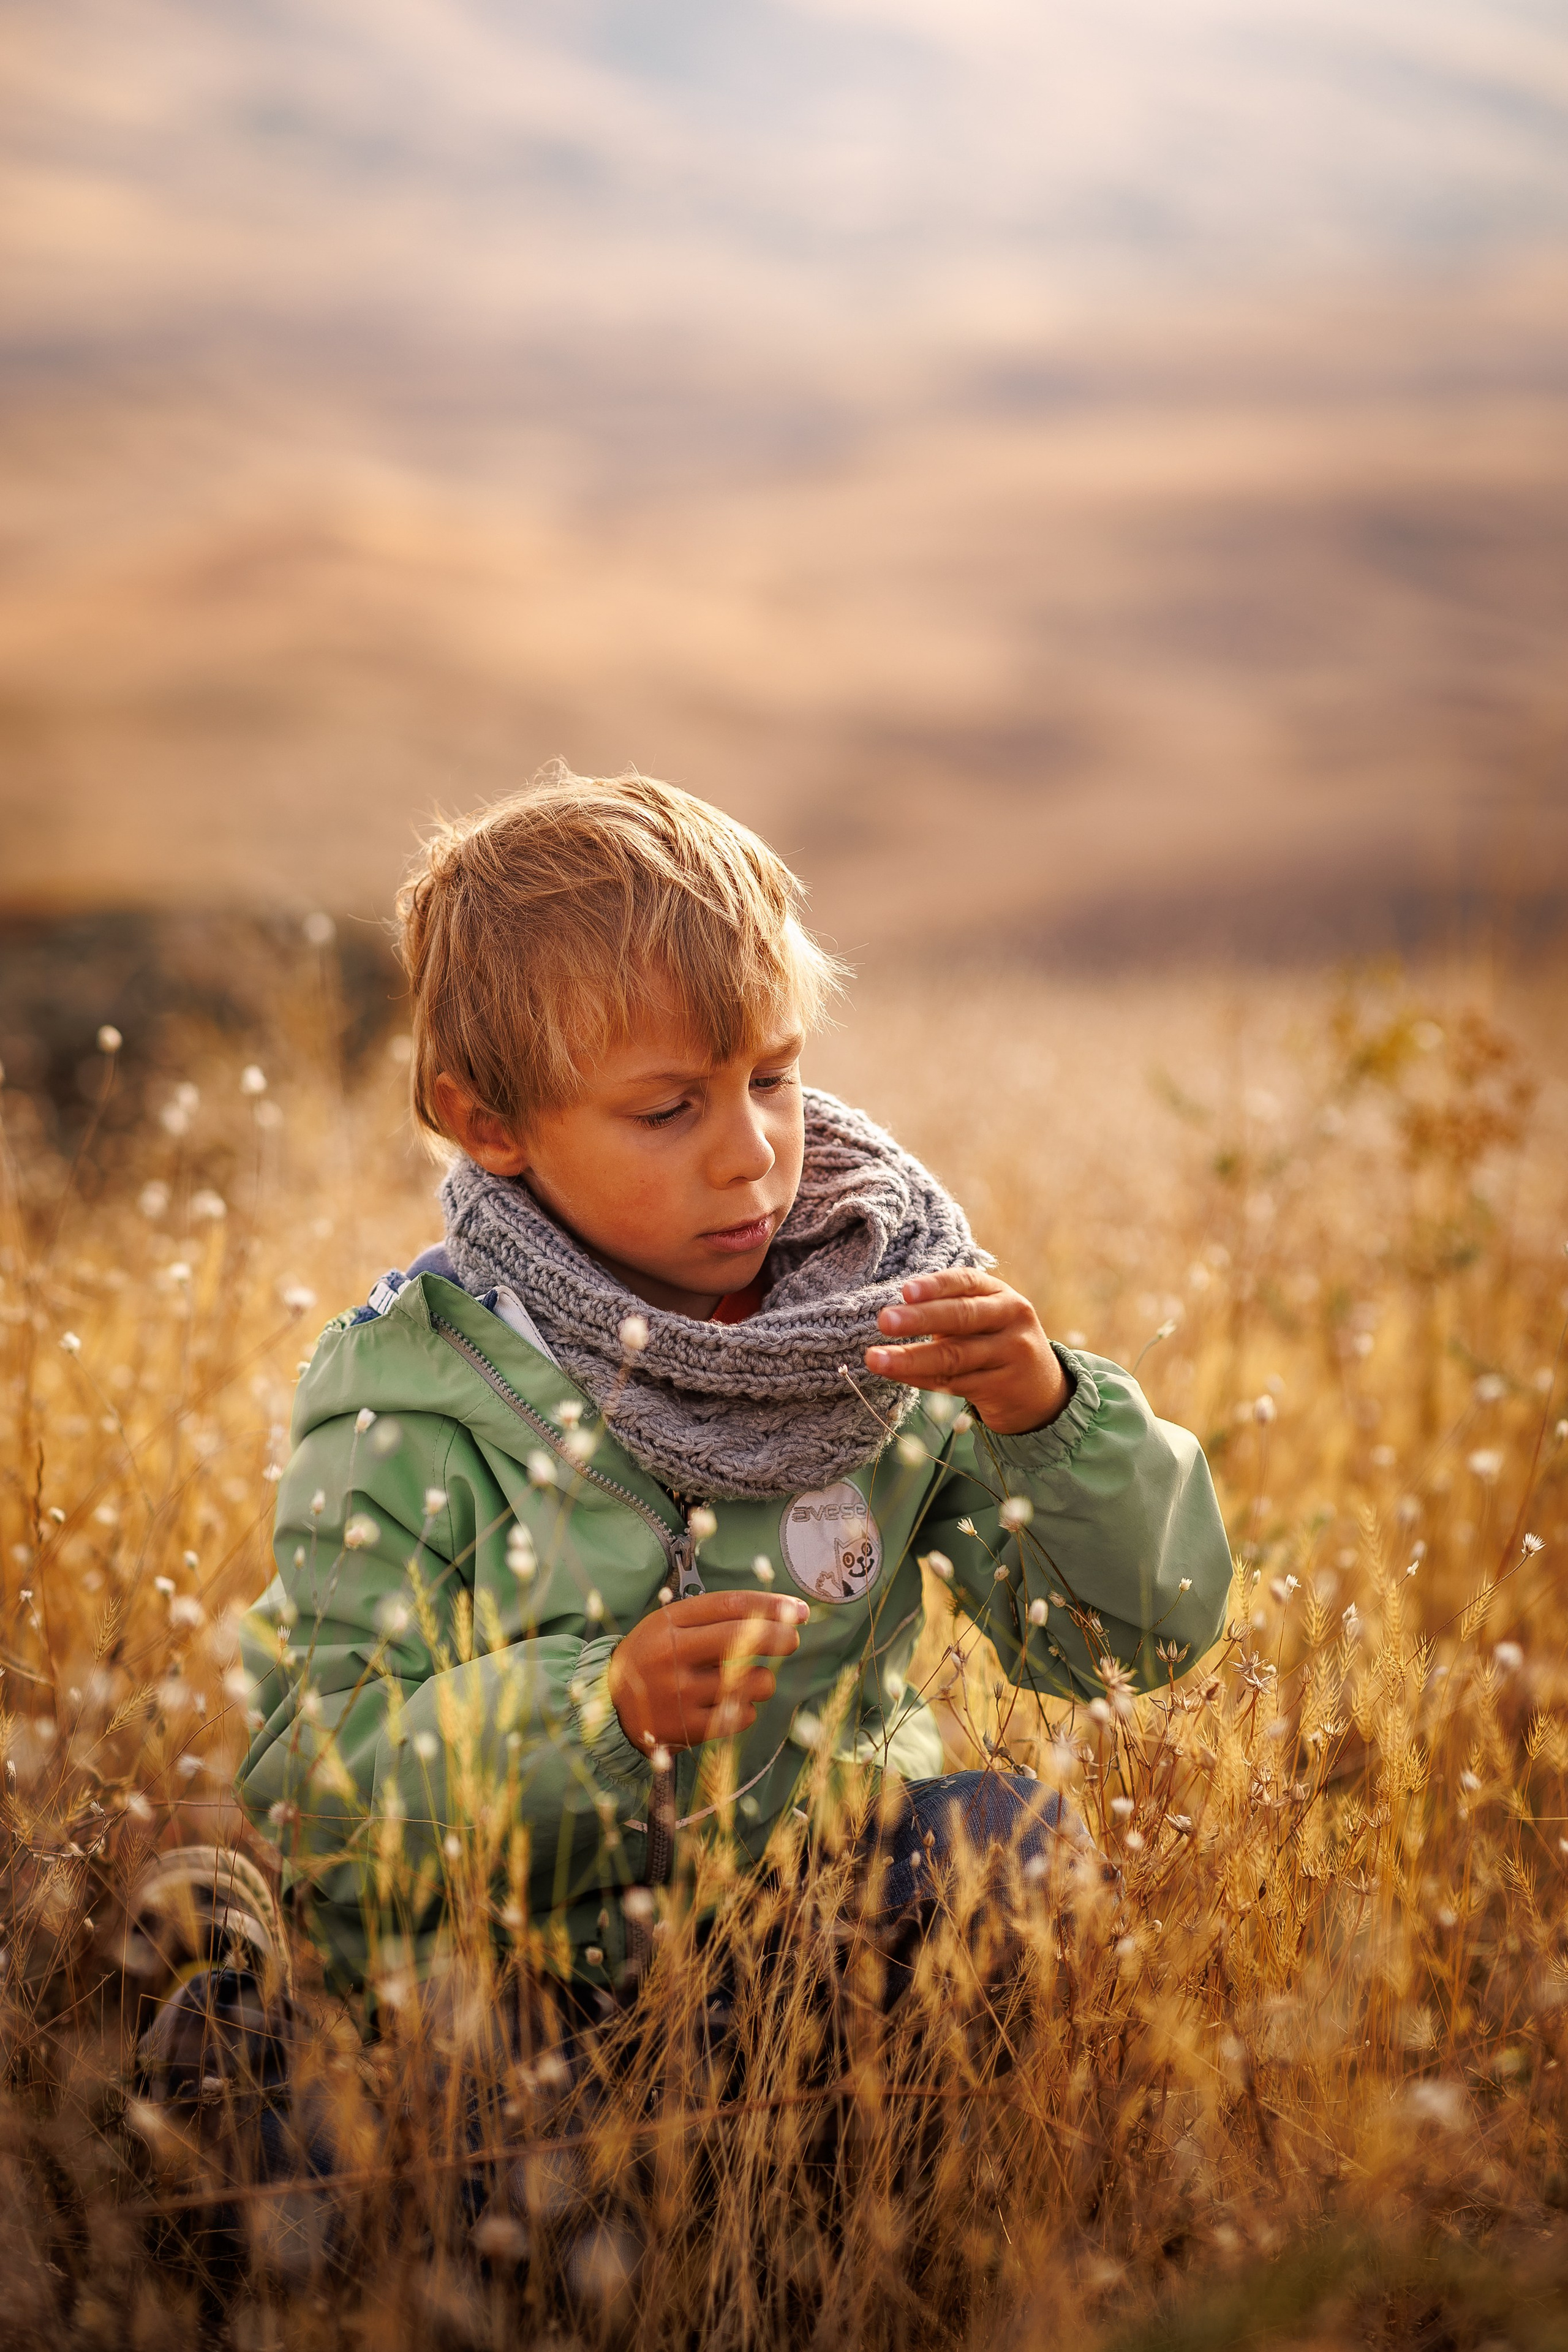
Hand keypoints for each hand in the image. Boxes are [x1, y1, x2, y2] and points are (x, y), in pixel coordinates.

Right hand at [606, 1590, 808, 1755]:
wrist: (611, 1705)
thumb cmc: (652, 1657)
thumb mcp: (670, 1625)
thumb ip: (715, 1617)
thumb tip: (780, 1613)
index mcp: (669, 1624)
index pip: (729, 1606)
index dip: (770, 1606)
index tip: (798, 1610)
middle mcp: (673, 1656)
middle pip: (741, 1640)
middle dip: (778, 1638)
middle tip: (791, 1640)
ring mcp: (680, 1695)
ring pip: (749, 1682)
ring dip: (762, 1680)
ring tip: (749, 1679)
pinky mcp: (687, 1729)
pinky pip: (740, 1716)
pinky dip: (746, 1709)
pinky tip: (734, 1704)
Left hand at [865, 1266, 1069, 1434]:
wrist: (1042, 1391)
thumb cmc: (996, 1344)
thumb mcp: (985, 1318)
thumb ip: (949, 1310)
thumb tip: (894, 1312)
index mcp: (1002, 1295)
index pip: (968, 1282)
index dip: (936, 1285)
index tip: (906, 1290)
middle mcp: (1011, 1320)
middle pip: (962, 1317)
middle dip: (919, 1318)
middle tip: (884, 1321)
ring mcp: (1010, 1355)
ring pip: (954, 1356)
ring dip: (910, 1358)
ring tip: (875, 1358)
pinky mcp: (1002, 1387)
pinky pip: (953, 1382)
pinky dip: (920, 1378)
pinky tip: (896, 1374)